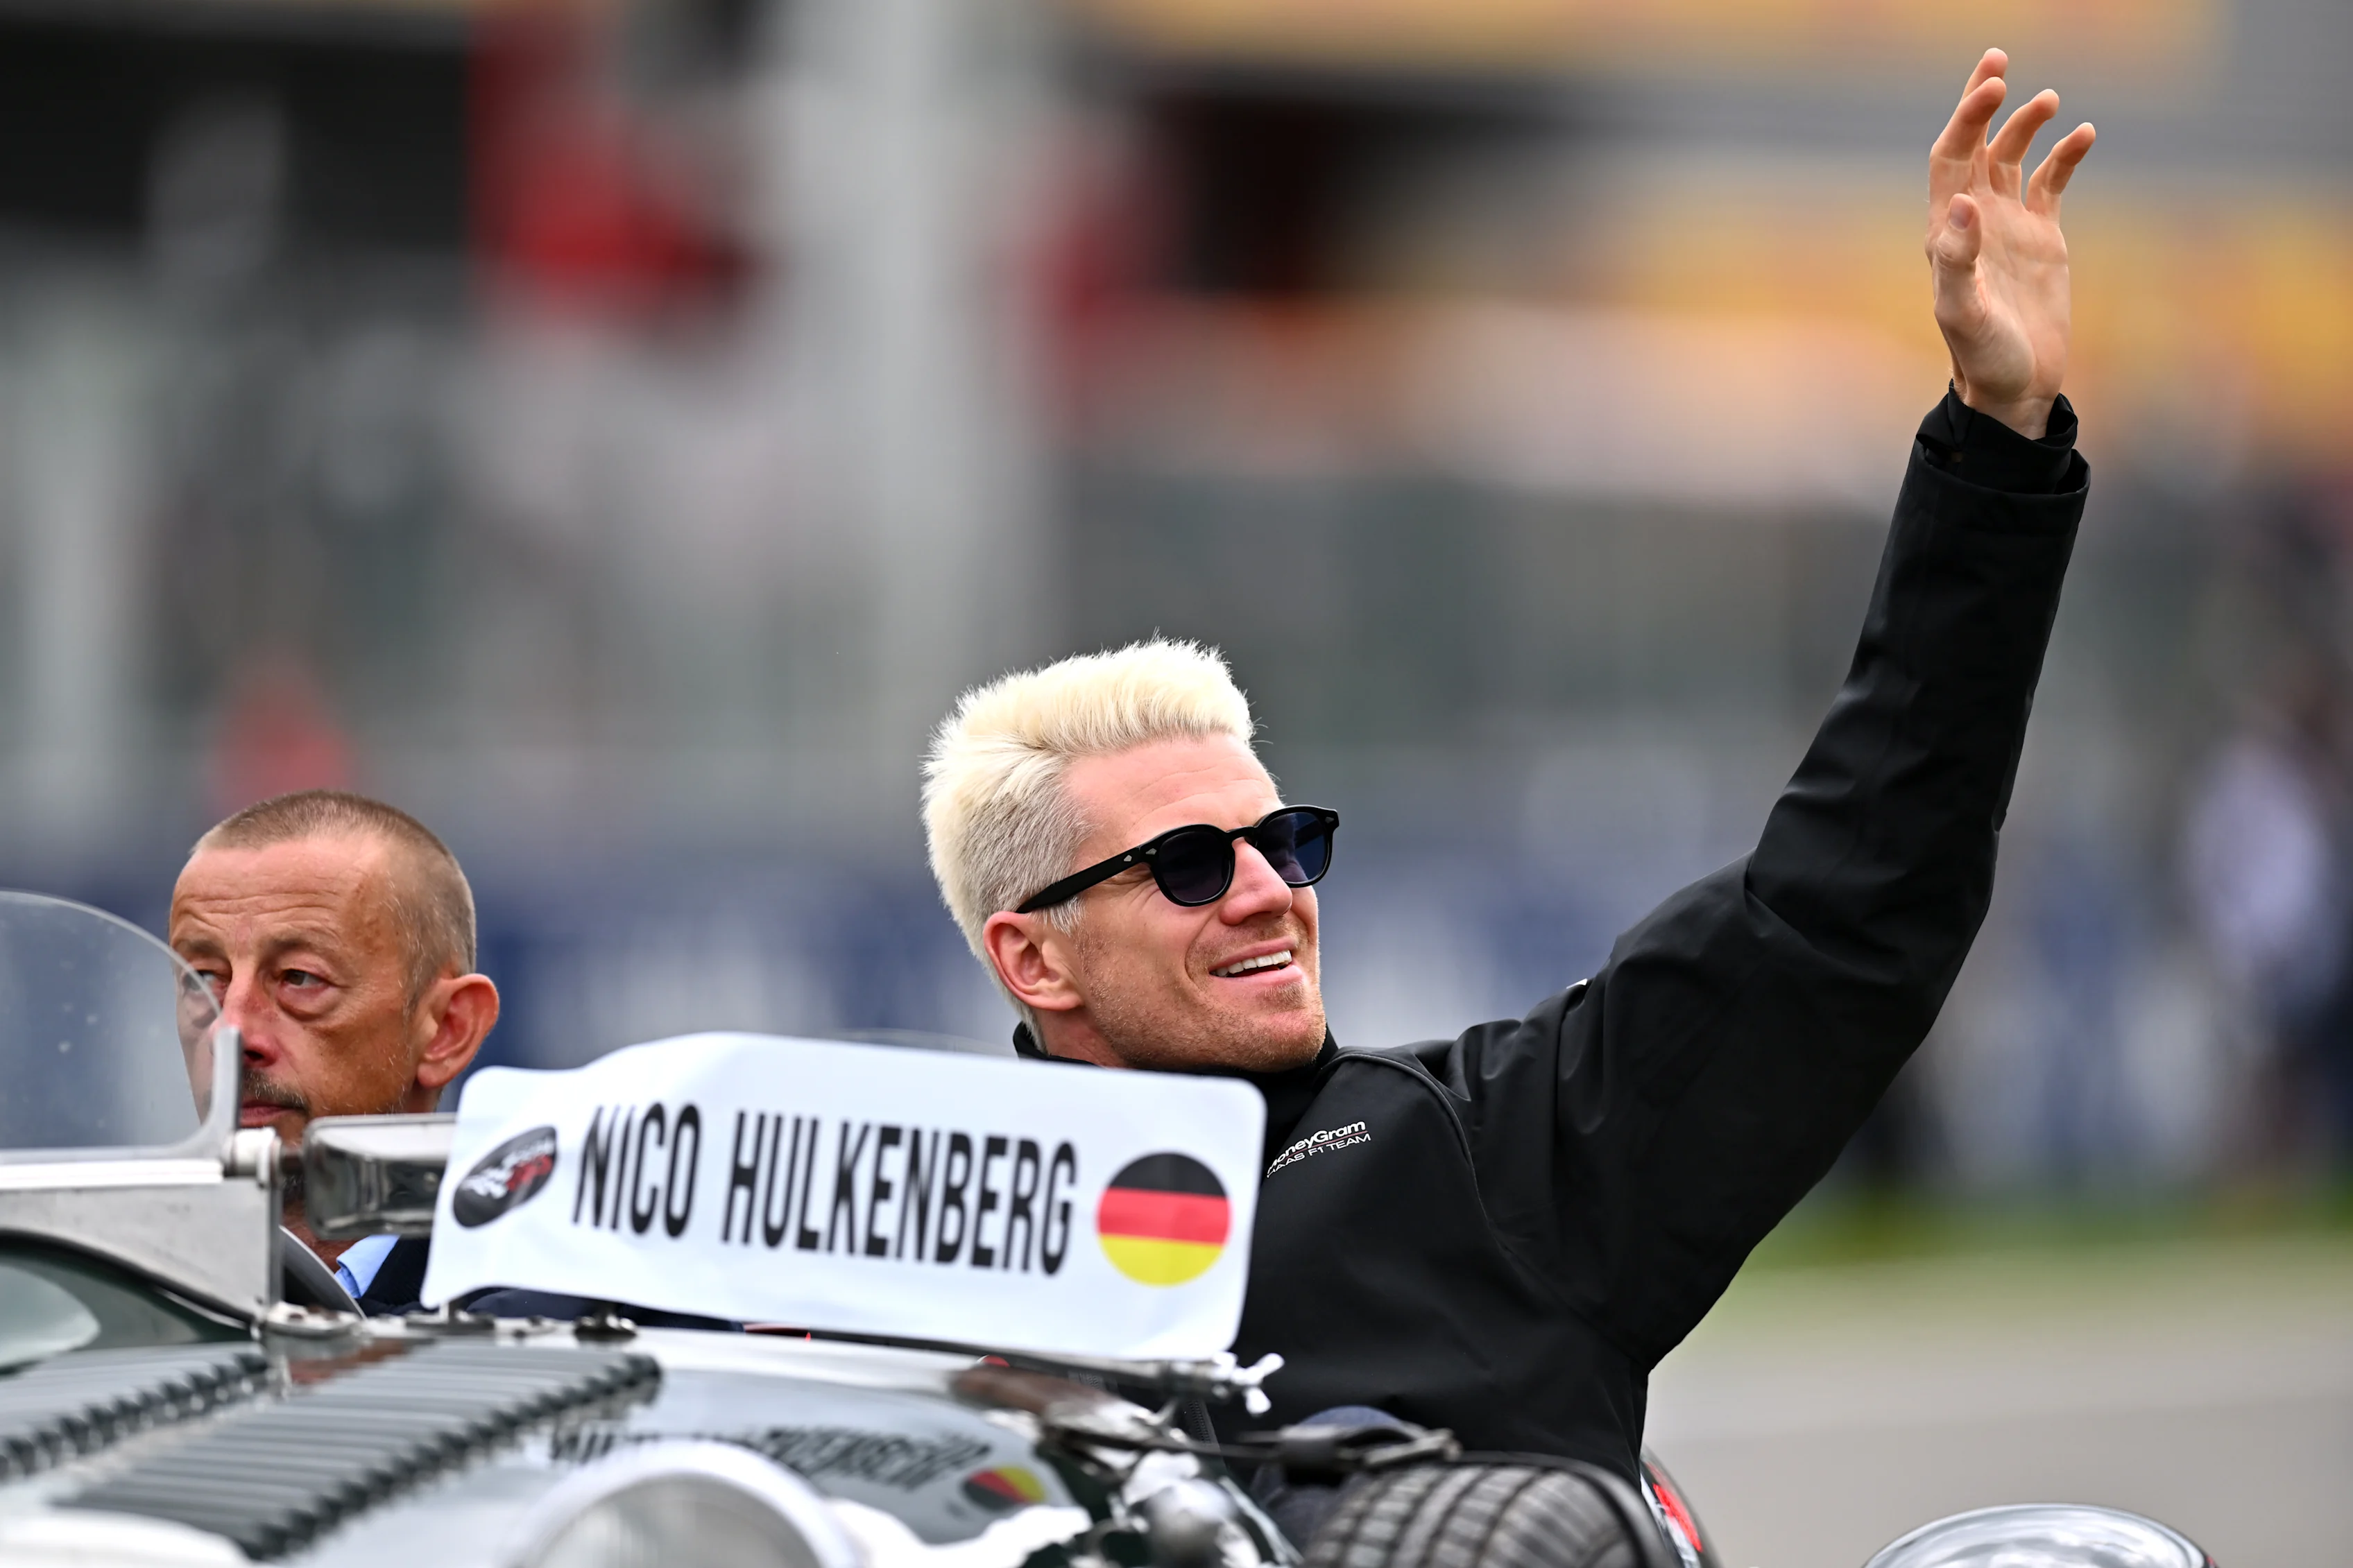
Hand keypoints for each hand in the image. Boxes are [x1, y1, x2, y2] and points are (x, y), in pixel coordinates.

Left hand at [1925, 49, 2095, 438]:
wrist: (2014, 387)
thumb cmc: (1981, 356)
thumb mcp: (1964, 312)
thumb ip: (1959, 259)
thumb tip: (1963, 204)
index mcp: (1946, 231)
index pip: (1950, 158)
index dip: (1966, 119)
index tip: (1993, 86)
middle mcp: (1973, 221)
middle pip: (1973, 145)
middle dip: (1983, 103)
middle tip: (1998, 58)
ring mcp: (2008, 226)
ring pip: (2012, 158)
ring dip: (2027, 125)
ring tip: (2050, 100)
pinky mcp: (2042, 238)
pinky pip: (2051, 184)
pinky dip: (2065, 157)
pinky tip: (2084, 134)